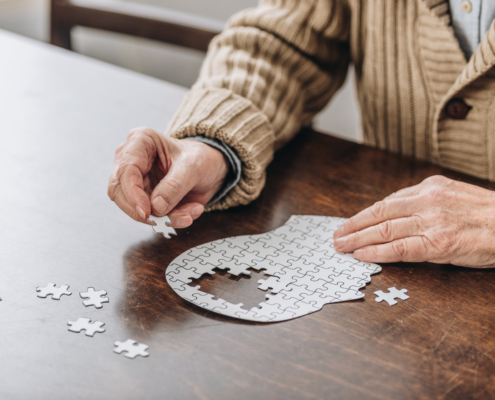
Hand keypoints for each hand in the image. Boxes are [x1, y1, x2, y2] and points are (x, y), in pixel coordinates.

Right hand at [108, 127, 228, 227]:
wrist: (210, 168)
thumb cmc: (200, 158)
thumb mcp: (193, 167)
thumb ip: (175, 186)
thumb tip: (156, 206)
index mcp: (140, 141)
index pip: (125, 170)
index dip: (133, 194)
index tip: (147, 212)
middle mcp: (132, 160)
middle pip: (119, 192)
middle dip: (142, 211)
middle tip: (164, 221)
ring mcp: (136, 181)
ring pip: (134, 208)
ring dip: (162, 218)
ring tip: (187, 215)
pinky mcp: (144, 198)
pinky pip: (150, 216)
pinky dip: (169, 220)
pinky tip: (189, 213)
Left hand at [333, 175, 494, 267]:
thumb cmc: (485, 214)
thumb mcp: (453, 195)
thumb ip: (424, 201)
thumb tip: (394, 212)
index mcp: (429, 187)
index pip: (386, 202)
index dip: (363, 215)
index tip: (349, 222)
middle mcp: (426, 201)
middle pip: (379, 214)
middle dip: (353, 226)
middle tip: (336, 236)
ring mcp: (431, 222)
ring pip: (384, 230)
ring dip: (358, 239)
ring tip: (341, 246)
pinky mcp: (438, 243)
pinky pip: (400, 248)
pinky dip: (377, 252)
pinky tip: (362, 255)